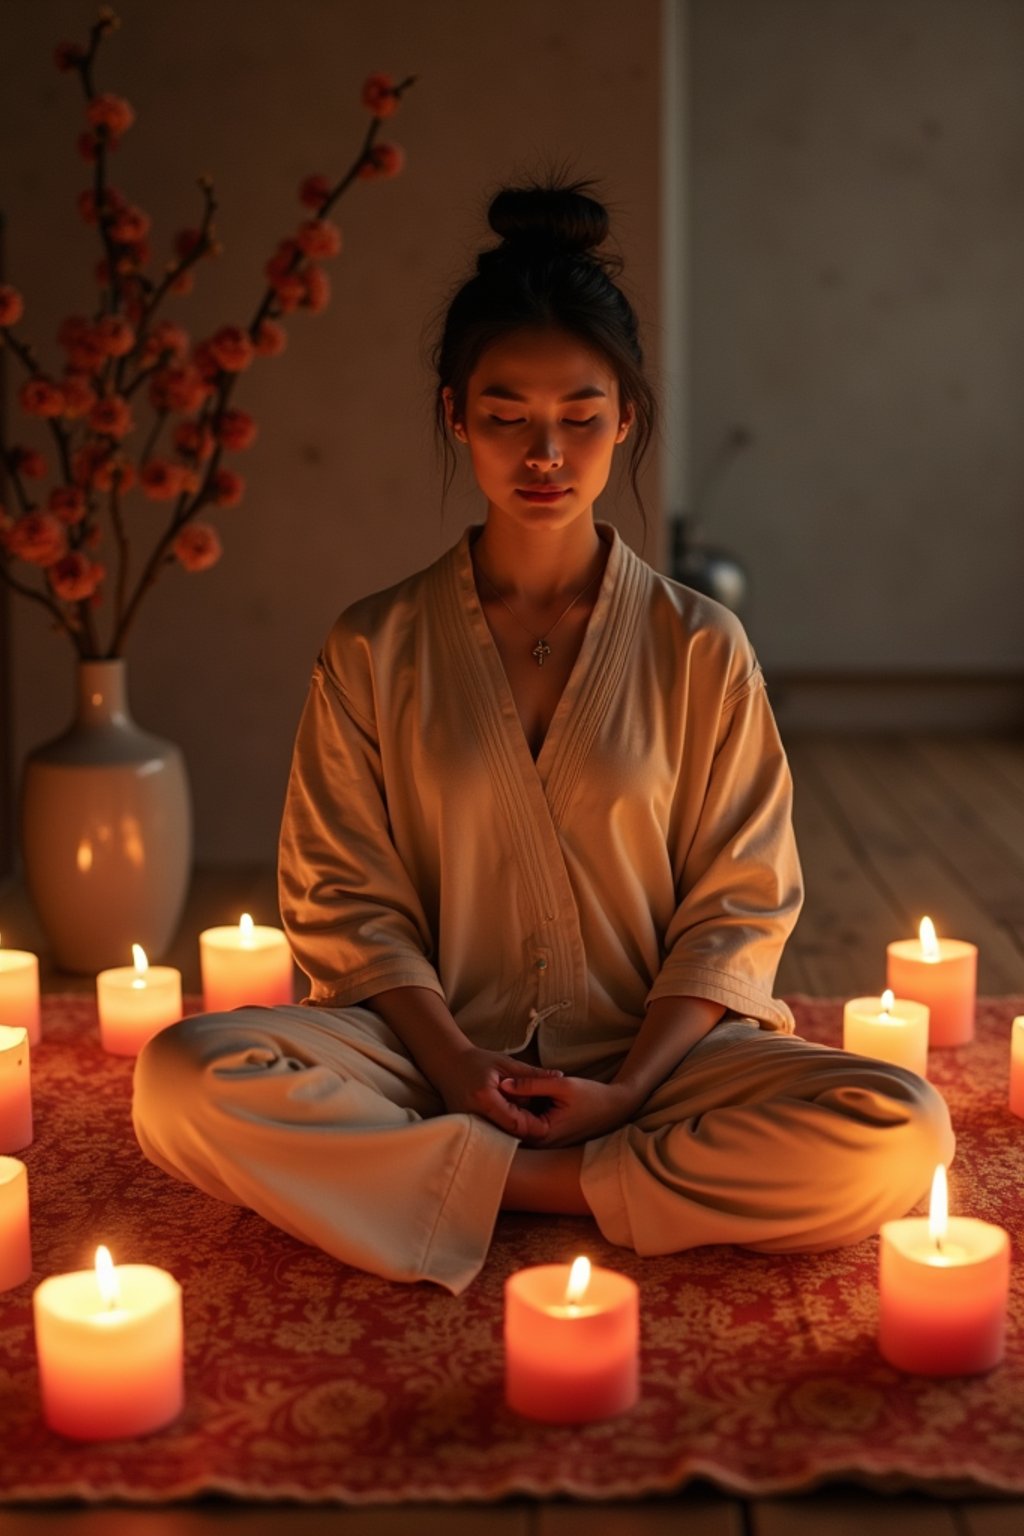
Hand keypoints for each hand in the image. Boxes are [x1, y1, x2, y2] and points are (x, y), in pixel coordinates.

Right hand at [431, 1046, 563, 1139]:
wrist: (446, 1063)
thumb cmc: (477, 1060)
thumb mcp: (506, 1062)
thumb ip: (532, 1074)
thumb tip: (560, 1076)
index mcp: (485, 1098)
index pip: (516, 1123)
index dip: (535, 1126)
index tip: (550, 1122)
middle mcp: (474, 1115)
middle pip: (509, 1135)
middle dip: (528, 1131)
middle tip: (543, 1122)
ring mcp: (466, 1124)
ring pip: (500, 1137)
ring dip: (516, 1131)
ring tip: (528, 1117)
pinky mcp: (465, 1127)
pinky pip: (490, 1134)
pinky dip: (503, 1129)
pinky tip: (510, 1116)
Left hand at [500, 1074, 637, 1147]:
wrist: (616, 1107)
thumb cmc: (592, 1096)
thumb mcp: (562, 1085)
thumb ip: (531, 1083)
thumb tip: (503, 1084)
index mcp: (544, 1134)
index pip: (509, 1123)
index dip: (499, 1104)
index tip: (492, 1087)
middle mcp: (543, 1145)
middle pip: (511, 1130)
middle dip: (502, 1110)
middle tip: (493, 1090)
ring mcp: (546, 1145)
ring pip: (518, 1130)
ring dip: (511, 1113)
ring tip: (502, 1093)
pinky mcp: (549, 1140)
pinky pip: (528, 1129)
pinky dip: (522, 1115)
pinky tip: (519, 1100)